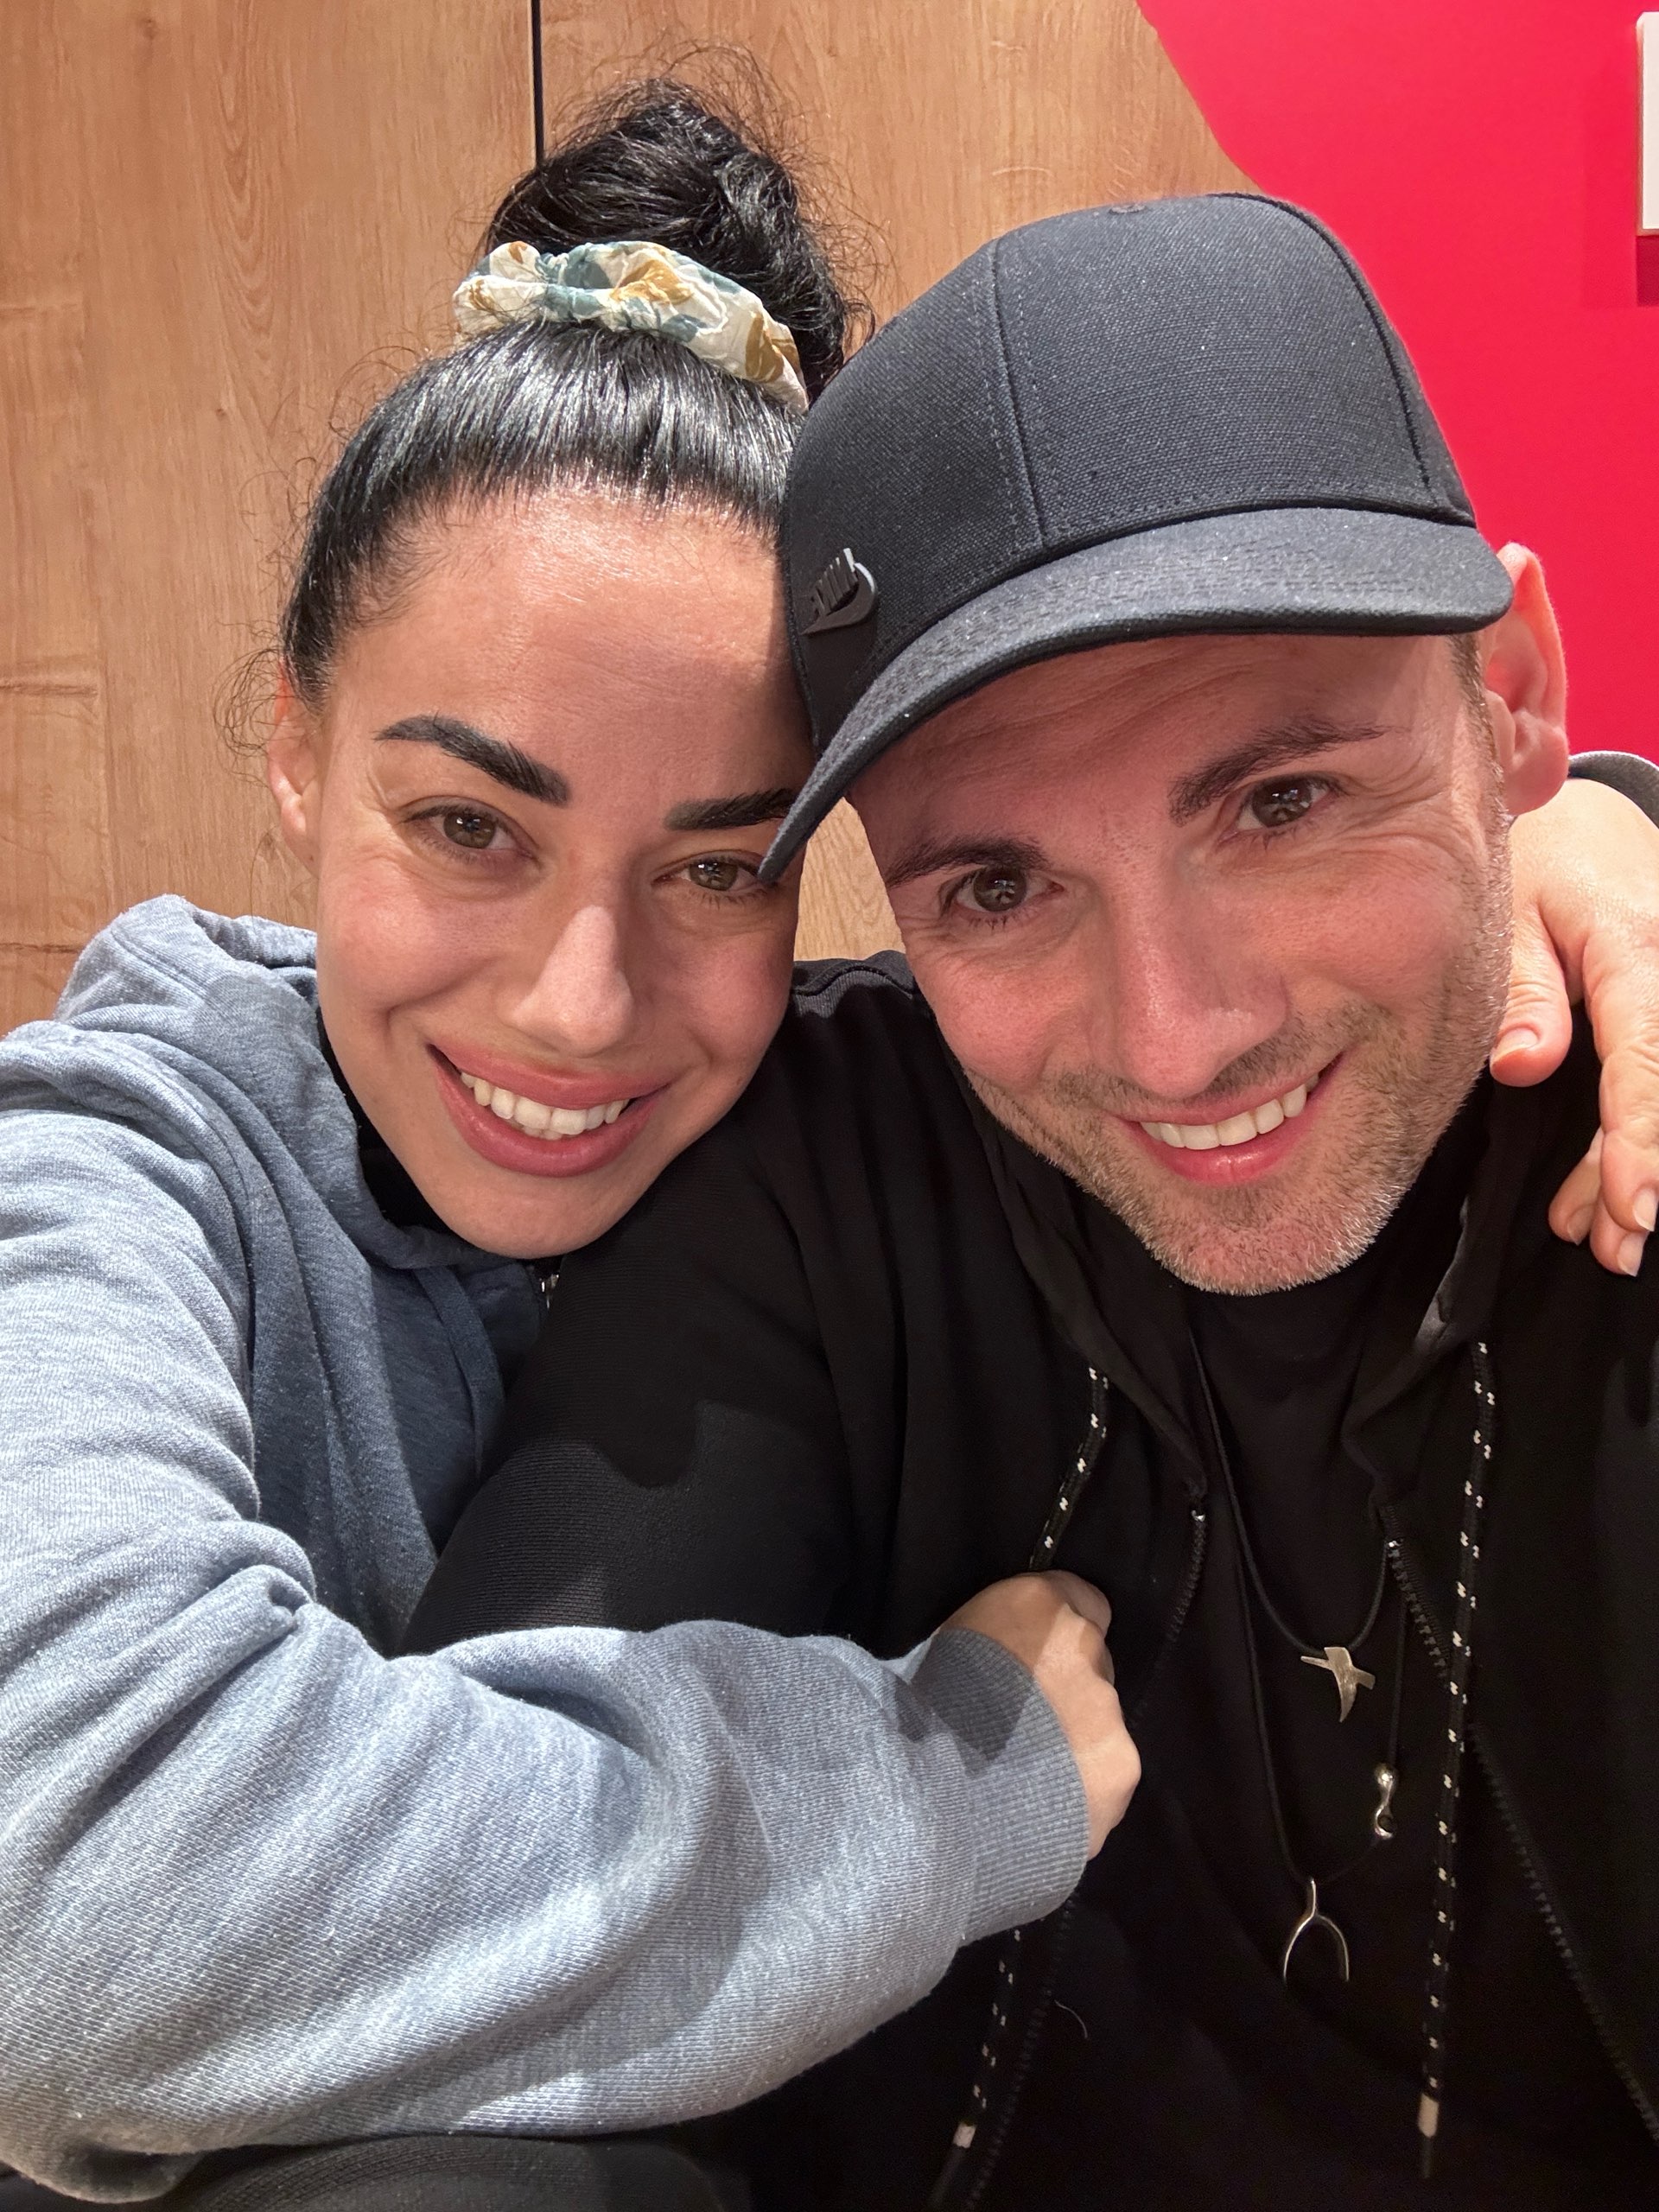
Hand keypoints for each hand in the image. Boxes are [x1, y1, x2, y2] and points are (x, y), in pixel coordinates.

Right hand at [947, 1570, 1139, 1854]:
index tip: (1039, 1663)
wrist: (940, 1787)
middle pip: (1092, 1667)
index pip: (1082, 1600)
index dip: (1061, 1636)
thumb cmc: (928, 1705)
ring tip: (1027, 1774)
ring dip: (1074, 1741)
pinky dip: (1084, 1789)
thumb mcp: (952, 1644)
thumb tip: (1012, 1656)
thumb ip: (999, 1638)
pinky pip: (1108, 1774)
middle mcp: (1085, 1646)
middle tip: (1023, 1725)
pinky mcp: (1122, 1767)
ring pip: (1103, 1722)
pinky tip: (1044, 1805)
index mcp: (1038, 1603)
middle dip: (1066, 1692)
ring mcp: (1110, 1709)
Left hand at [1499, 777, 1658, 1274]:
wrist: (1593, 823)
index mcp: (1634, 946)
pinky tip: (1608, 1190)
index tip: (1634, 1205)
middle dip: (1649, 1173)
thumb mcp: (1512, 910)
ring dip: (1645, 1166)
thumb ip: (1520, 991)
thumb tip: (1521, 1066)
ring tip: (1598, 1236)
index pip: (1646, 1055)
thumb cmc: (1541, 862)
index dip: (1643, 1138)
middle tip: (1615, 1247)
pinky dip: (1644, 1135)